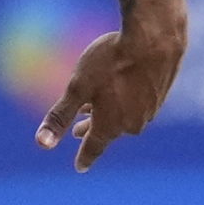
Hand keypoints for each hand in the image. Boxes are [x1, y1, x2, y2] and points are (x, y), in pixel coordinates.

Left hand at [37, 24, 182, 172]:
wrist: (155, 37)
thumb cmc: (112, 62)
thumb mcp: (78, 87)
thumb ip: (60, 116)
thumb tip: (42, 144)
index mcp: (111, 124)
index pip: (94, 148)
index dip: (84, 157)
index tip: (79, 167)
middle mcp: (133, 121)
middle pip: (110, 131)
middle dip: (93, 132)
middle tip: (79, 131)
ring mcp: (150, 107)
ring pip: (126, 115)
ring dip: (112, 114)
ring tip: (98, 107)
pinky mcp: (162, 91)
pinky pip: (140, 103)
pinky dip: (128, 100)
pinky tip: (124, 88)